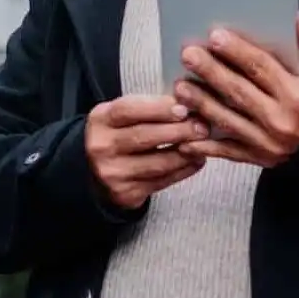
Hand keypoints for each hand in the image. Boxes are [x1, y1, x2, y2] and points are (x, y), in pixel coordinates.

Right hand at [84, 95, 208, 210]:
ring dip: (185, 153)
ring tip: (203, 143)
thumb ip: (148, 108)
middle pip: (144, 136)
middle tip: (202, 126)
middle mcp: (101, 147)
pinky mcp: (126, 194)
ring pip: (157, 163)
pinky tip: (196, 160)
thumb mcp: (122, 115)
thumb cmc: (118, 134)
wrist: (95, 170)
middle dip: (178, 131)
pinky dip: (182, 170)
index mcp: (100, 120)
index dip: (158, 108)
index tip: (183, 108)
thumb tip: (188, 104)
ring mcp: (113, 173)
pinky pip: (161, 182)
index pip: (129, 109)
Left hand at [174, 13, 298, 167]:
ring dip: (201, 103)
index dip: (238, 52)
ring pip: (227, 120)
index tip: (215, 36)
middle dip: (211, 72)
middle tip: (188, 54)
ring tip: (180, 86)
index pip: (262, 69)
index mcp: (298, 97)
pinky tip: (184, 135)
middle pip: (239, 92)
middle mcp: (281, 121)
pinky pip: (226, 151)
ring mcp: (267, 143)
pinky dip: (204, 144)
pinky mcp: (257, 158)